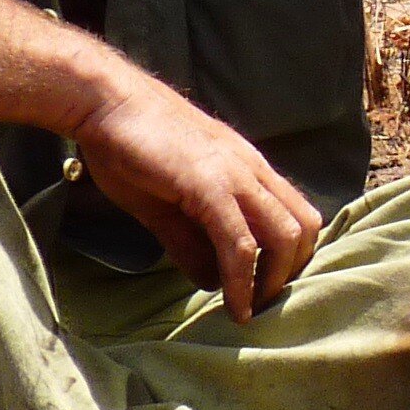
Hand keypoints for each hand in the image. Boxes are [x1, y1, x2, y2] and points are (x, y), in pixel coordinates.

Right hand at [67, 72, 324, 320]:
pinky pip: (240, 242)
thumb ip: (191, 242)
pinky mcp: (209, 185)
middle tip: (263, 303)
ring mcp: (235, 175)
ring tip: (251, 309)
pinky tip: (233, 306)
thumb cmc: (130, 146)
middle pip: (304, 227)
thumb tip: (211, 282)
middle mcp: (253, 170)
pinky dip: (243, 280)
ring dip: (274, 281)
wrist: (106, 100)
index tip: (268, 287)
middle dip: (291, 272)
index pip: (296, 214)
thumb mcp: (166, 203)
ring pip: (285, 235)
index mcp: (249, 168)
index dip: (292, 255)